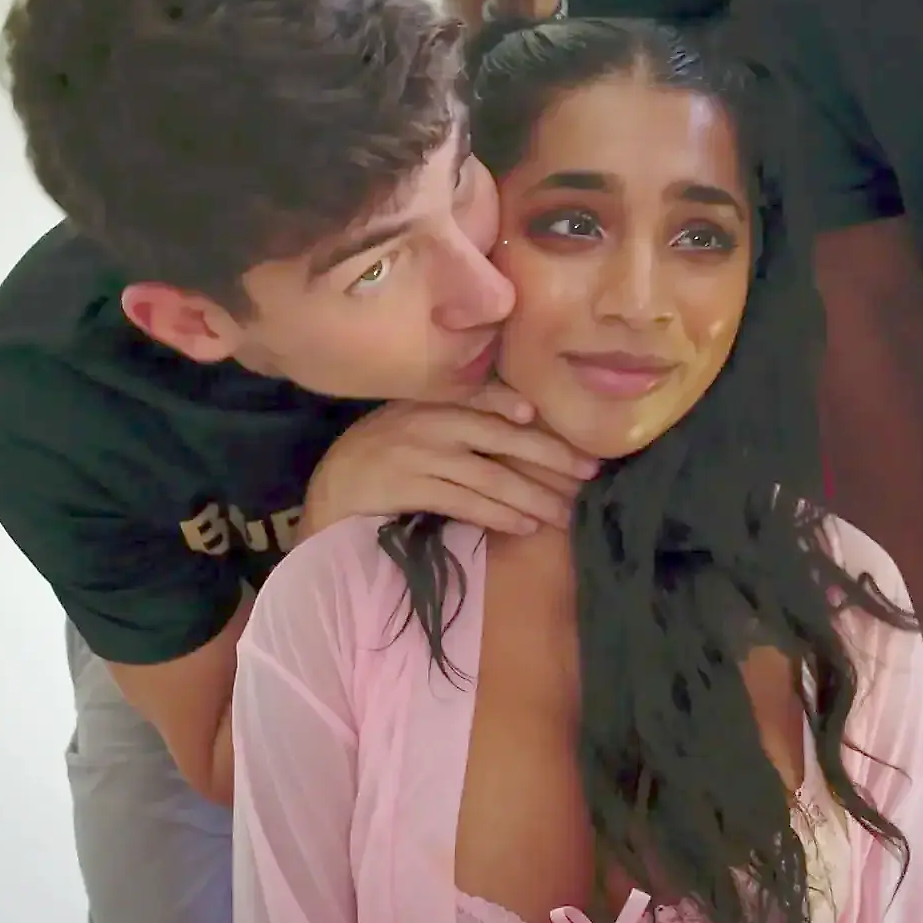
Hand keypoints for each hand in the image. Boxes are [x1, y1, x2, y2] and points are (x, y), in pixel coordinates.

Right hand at [305, 384, 597, 536]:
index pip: (484, 396)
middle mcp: (429, 422)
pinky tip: (525, 526)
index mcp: (433, 400)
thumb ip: (459, 415)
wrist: (333, 486)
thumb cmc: (383, 453)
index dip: (513, 404)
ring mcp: (419, 456)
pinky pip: (465, 503)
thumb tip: (523, 420)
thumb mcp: (418, 421)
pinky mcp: (410, 489)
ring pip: (489, 476)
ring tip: (566, 513)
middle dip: (551, 456)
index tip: (544, 417)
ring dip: (533, 496)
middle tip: (590, 472)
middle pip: (501, 437)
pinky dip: (499, 516)